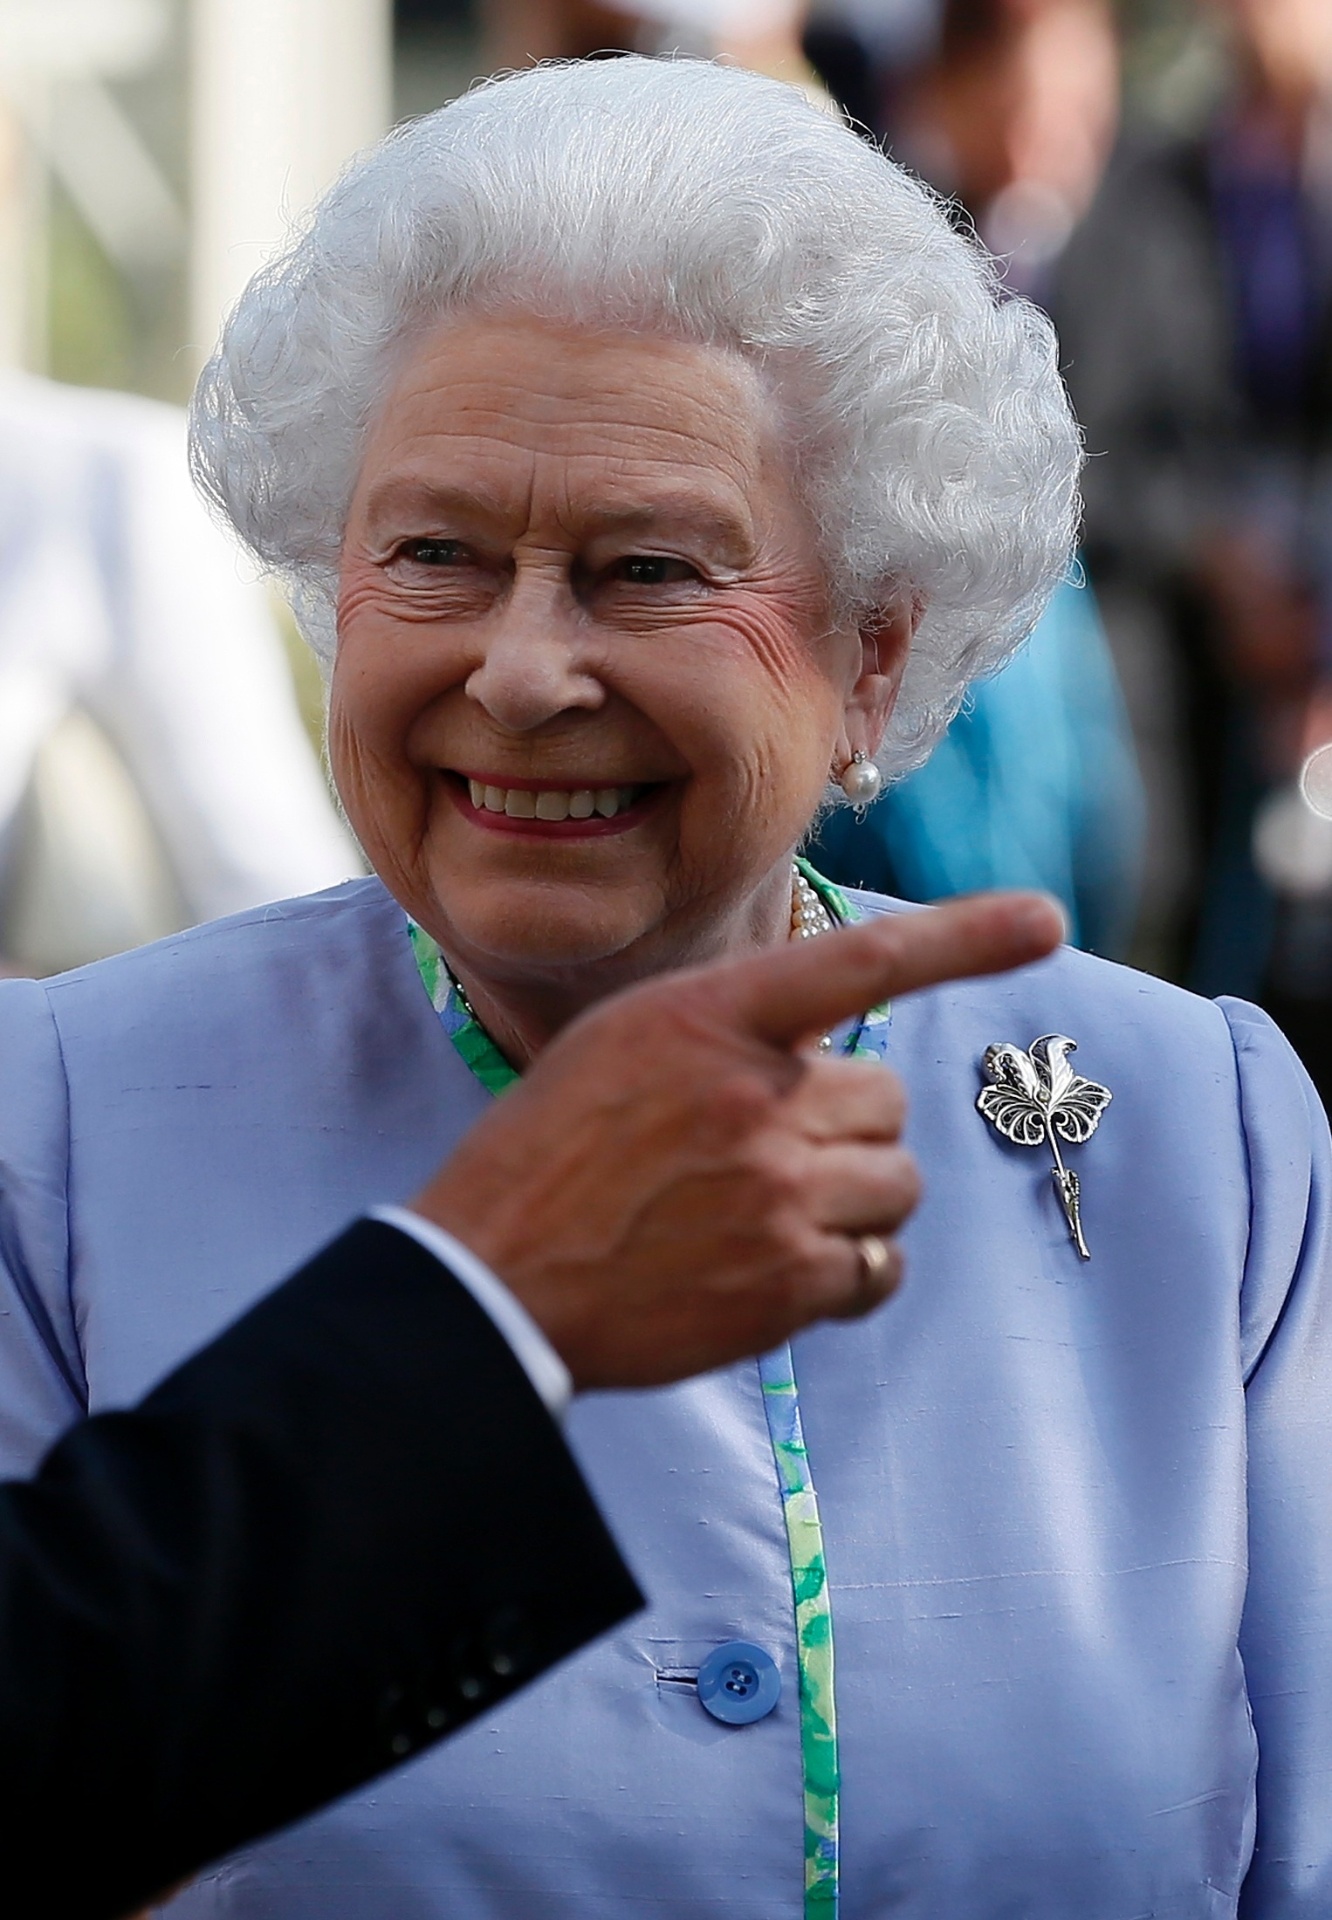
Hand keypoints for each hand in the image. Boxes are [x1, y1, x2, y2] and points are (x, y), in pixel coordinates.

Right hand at [413, 892, 1062, 1388]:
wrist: (494, 1277)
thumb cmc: (551, 1153)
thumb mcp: (624, 1043)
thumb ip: (730, 1028)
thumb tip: (825, 1054)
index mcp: (710, 1016)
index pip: (861, 961)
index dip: (965, 936)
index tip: (1048, 920)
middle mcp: (756, 1094)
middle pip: (887, 1097)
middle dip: (843, 1126)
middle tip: (759, 1156)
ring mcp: (778, 1190)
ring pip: (897, 1180)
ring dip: (851, 1197)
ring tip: (762, 1214)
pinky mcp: (789, 1282)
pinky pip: (882, 1265)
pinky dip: (850, 1270)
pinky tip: (780, 1269)